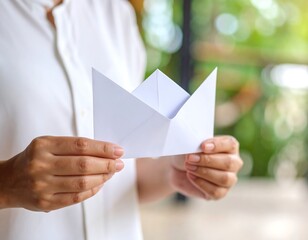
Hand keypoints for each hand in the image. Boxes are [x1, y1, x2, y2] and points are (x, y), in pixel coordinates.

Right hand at [0, 136, 123, 210]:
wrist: (8, 182)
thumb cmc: (33, 160)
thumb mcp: (47, 145)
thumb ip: (72, 147)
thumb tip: (104, 151)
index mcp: (43, 146)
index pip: (80, 145)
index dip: (102, 148)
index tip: (116, 150)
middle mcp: (41, 165)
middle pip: (83, 164)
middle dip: (107, 163)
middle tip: (118, 163)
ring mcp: (43, 186)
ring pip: (82, 183)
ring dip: (103, 177)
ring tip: (111, 172)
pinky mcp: (46, 203)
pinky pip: (76, 197)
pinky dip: (92, 190)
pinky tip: (100, 183)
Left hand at [170, 136, 242, 199]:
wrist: (179, 169)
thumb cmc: (189, 153)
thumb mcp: (191, 145)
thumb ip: (197, 144)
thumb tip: (196, 150)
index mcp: (230, 147)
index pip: (231, 144)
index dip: (217, 145)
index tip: (202, 146)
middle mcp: (234, 163)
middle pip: (228, 163)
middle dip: (207, 160)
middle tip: (190, 158)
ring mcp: (229, 179)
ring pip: (224, 178)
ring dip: (204, 172)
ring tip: (189, 167)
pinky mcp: (221, 192)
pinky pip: (216, 191)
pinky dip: (201, 183)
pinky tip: (190, 176)